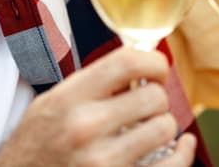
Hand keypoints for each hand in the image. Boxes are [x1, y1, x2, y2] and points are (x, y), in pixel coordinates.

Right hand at [0, 47, 196, 166]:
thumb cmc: (36, 146)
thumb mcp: (51, 104)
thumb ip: (91, 83)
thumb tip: (140, 65)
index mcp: (68, 99)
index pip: (128, 62)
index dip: (154, 63)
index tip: (156, 72)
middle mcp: (85, 128)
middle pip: (154, 96)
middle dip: (157, 99)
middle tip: (147, 107)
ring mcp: (102, 162)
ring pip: (165, 129)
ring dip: (163, 127)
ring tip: (149, 130)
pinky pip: (171, 165)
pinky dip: (182, 154)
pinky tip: (181, 146)